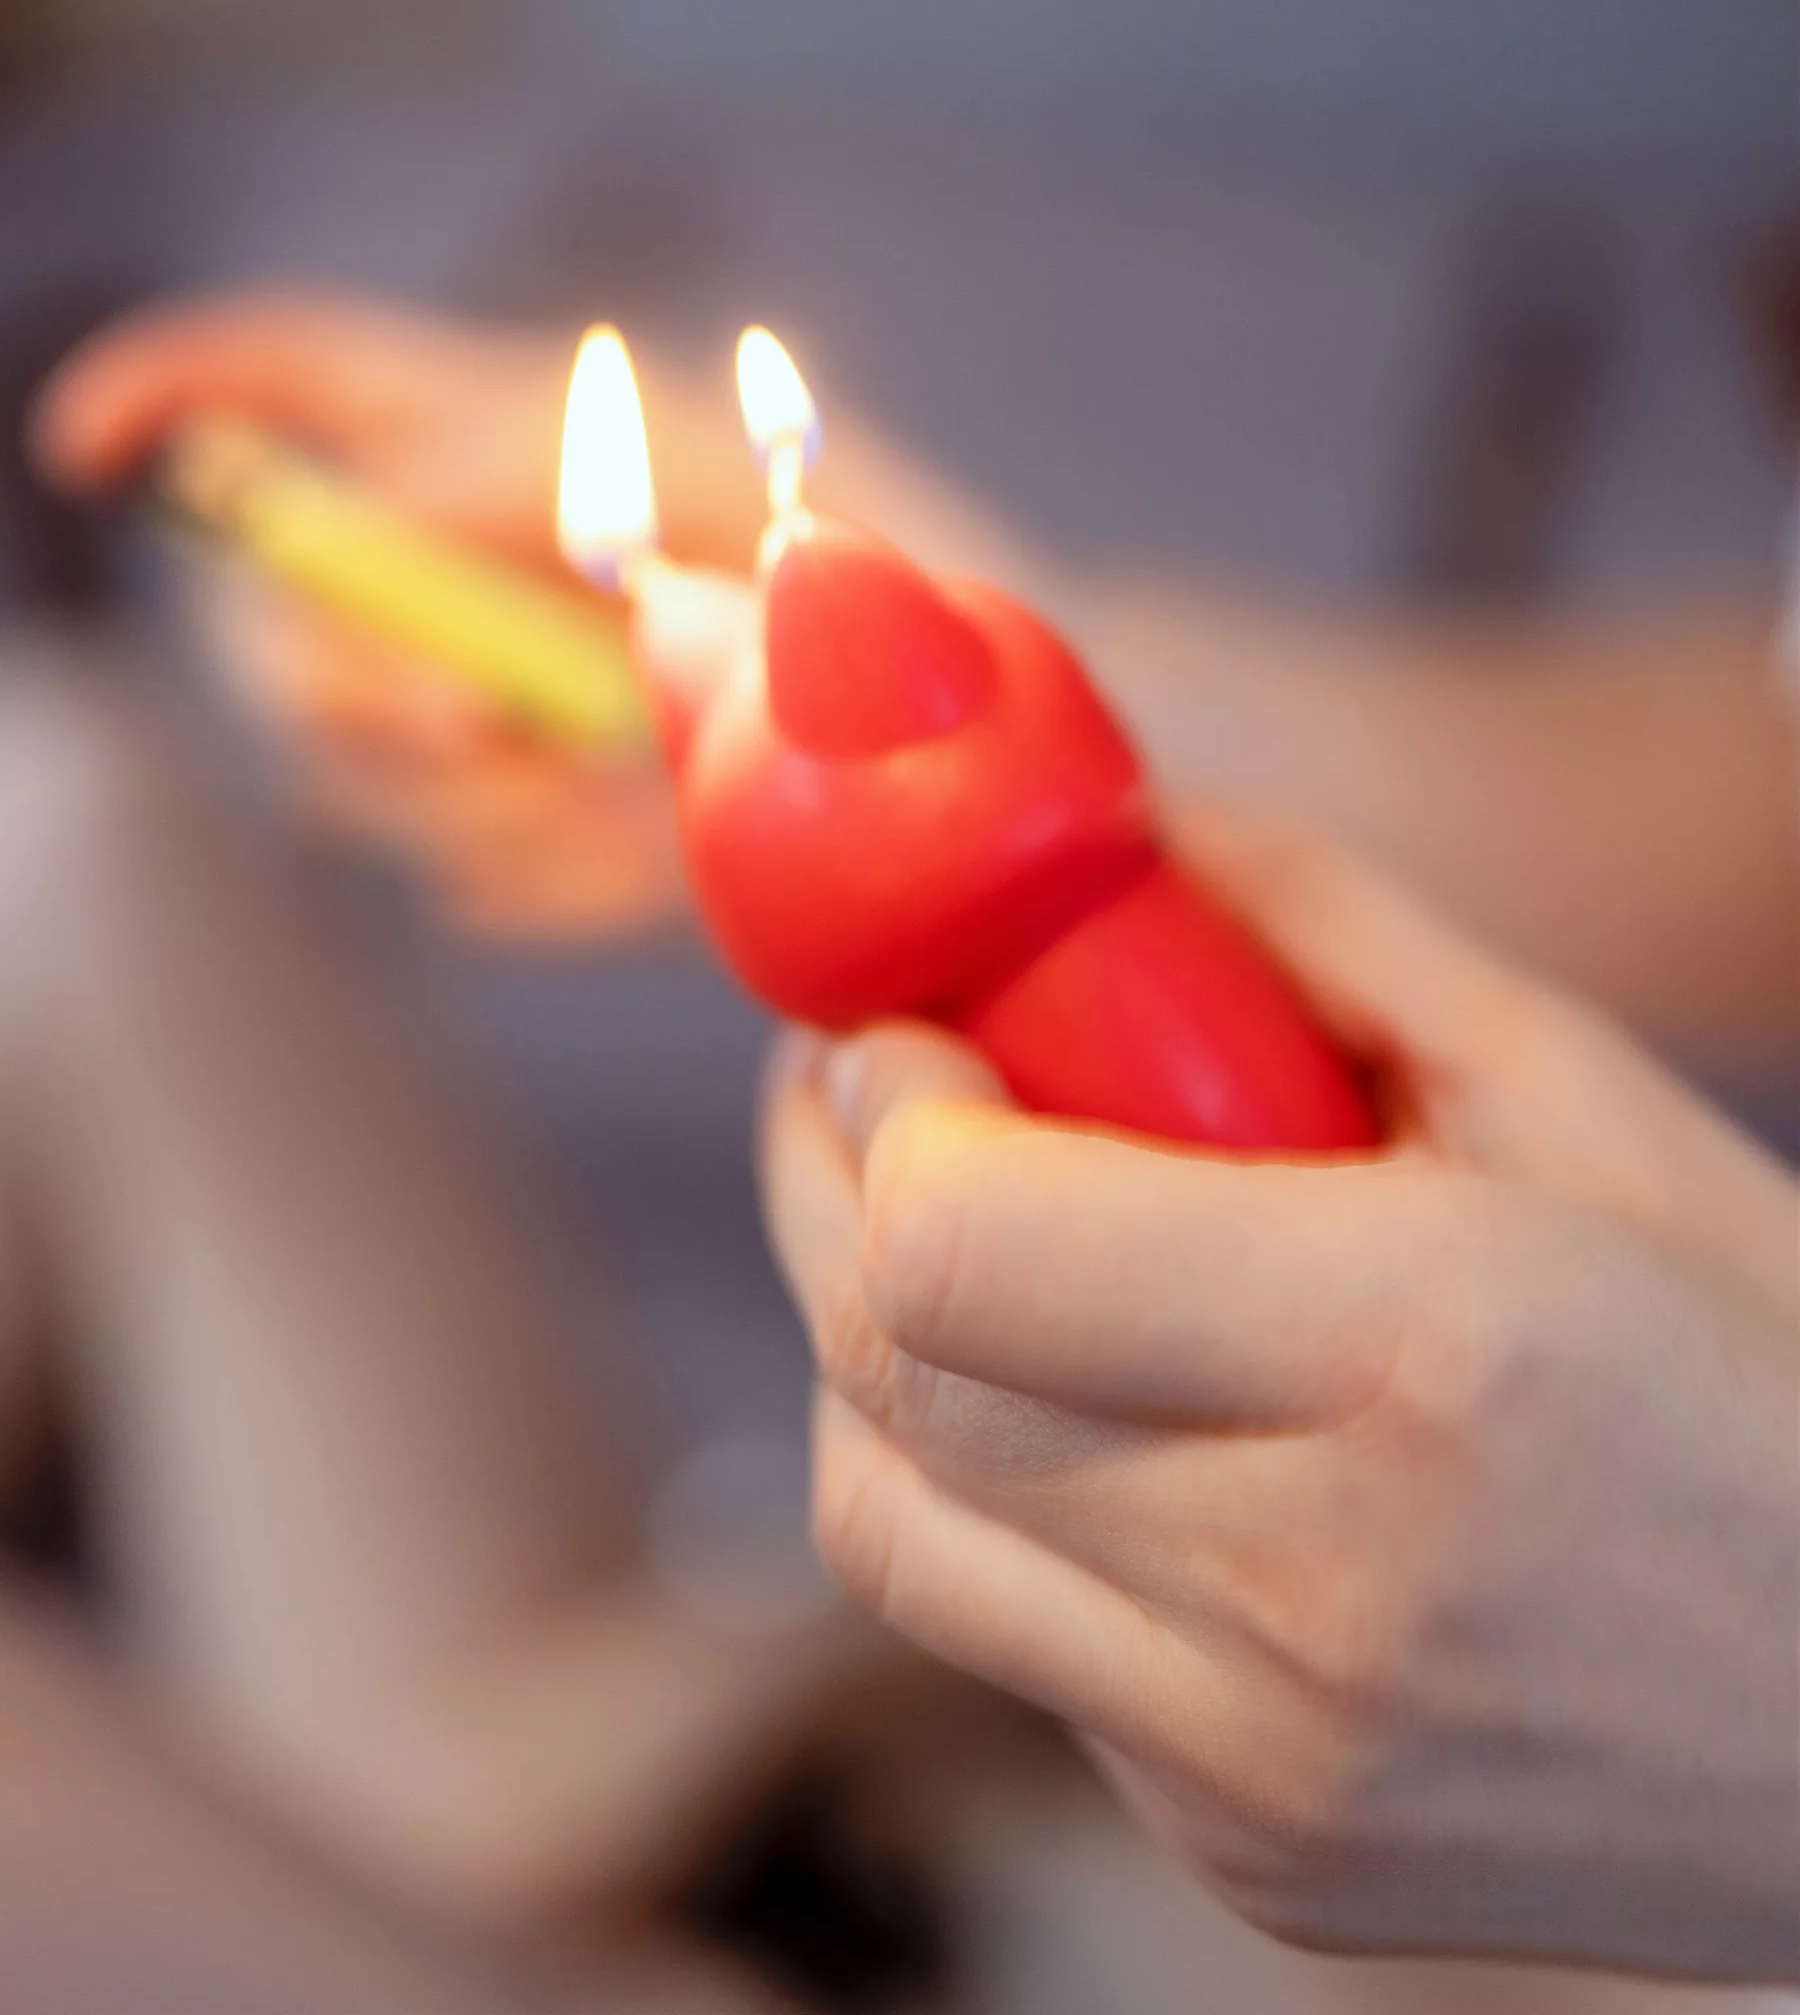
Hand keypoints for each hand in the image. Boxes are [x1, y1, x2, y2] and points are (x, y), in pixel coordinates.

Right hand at [33, 293, 762, 939]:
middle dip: (349, 681)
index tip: (81, 448)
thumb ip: (515, 461)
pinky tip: (639, 840)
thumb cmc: (835, 553)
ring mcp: (465, 707)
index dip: (161, 394)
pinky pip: (462, 871)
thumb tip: (373, 510)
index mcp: (467, 440)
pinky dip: (544, 867)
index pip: (272, 378)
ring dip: (458, 789)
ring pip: (341, 768)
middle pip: (269, 621)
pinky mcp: (521, 827)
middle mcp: (436, 574)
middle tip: (478, 717)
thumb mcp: (701, 463)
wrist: (930, 740)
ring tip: (607, 777)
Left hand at [760, 809, 1799, 1977]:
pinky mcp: (1249, 1854)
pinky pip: (1007, 1638)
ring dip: (866, 1349)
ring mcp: (1264, 1761)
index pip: (962, 1246)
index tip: (898, 1019)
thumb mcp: (1585, 1101)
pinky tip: (1085, 1407)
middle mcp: (1311, 1586)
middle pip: (890, 1372)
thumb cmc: (1775, 1376)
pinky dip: (984, 1496)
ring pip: (886, 1525)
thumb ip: (1328, 933)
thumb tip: (1120, 823)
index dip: (883, 1107)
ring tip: (949, 1231)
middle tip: (863, 1076)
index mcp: (1419, 1349)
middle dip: (825, 1188)